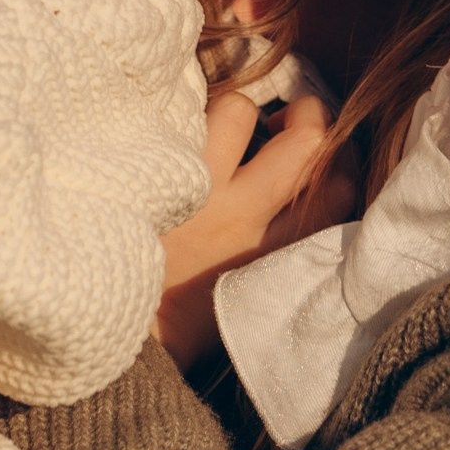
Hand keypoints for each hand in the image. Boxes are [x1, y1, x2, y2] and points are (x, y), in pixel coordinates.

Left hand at [156, 90, 356, 368]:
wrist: (108, 338)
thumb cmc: (178, 324)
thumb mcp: (249, 297)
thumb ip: (279, 250)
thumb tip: (302, 198)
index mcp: (274, 257)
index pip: (338, 191)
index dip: (341, 159)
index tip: (324, 153)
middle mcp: (244, 219)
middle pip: (309, 142)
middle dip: (306, 114)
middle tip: (284, 118)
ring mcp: (196, 192)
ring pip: (239, 112)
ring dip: (232, 112)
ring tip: (217, 127)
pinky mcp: (152, 176)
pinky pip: (179, 118)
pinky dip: (178, 113)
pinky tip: (172, 127)